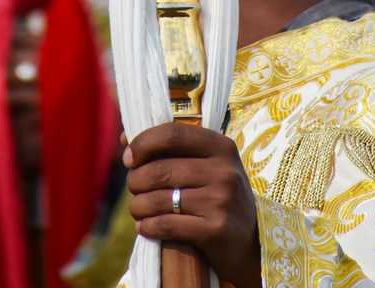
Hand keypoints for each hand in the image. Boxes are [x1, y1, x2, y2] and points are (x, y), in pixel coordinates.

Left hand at [124, 123, 260, 287]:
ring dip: (138, 205)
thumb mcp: (207, 165)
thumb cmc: (217, 195)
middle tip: (132, 188)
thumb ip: (172, 150)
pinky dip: (149, 226)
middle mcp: (224, 170)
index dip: (143, 143)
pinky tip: (144, 226)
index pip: (172, 134)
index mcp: (221, 146)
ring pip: (160, 199)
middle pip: (161, 169)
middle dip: (136, 180)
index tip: (128, 157)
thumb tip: (124, 139)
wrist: (250, 241)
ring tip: (137, 208)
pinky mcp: (216, 230)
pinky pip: (168, 225)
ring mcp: (221, 201)